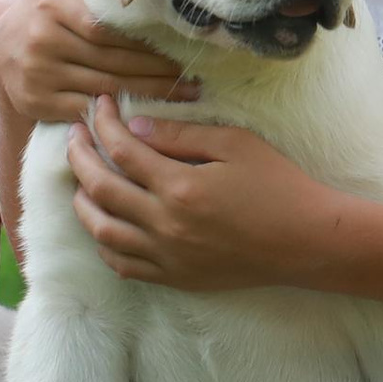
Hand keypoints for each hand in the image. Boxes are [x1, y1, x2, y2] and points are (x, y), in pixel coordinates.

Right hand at [0, 0, 196, 126]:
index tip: (175, 50)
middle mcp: (40, 40)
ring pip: (103, 88)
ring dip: (146, 94)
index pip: (108, 31)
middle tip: (189, 77)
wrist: (3, 49)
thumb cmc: (46, 6)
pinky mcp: (35, 102)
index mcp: (51, 4)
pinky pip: (85, 109)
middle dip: (155, 72)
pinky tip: (144, 112)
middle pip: (111, 61)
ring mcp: (36, 74)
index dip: (144, 44)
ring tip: (181, 94)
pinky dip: (117, 112)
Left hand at [66, 95, 352, 291]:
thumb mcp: (235, 144)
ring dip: (83, 203)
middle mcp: (166, 225)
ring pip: (103, 232)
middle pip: (101, 189)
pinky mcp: (176, 278)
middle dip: (80, 158)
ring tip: (82, 182)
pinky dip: (106, 244)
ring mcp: (168, 257)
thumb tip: (134, 127)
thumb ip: (181, 135)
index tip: (99, 104)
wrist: (307, 242)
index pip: (122, 149)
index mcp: (180, 187)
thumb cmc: (278, 185)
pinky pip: (124, 265)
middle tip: (75, 136)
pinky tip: (106, 225)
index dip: (103, 123)